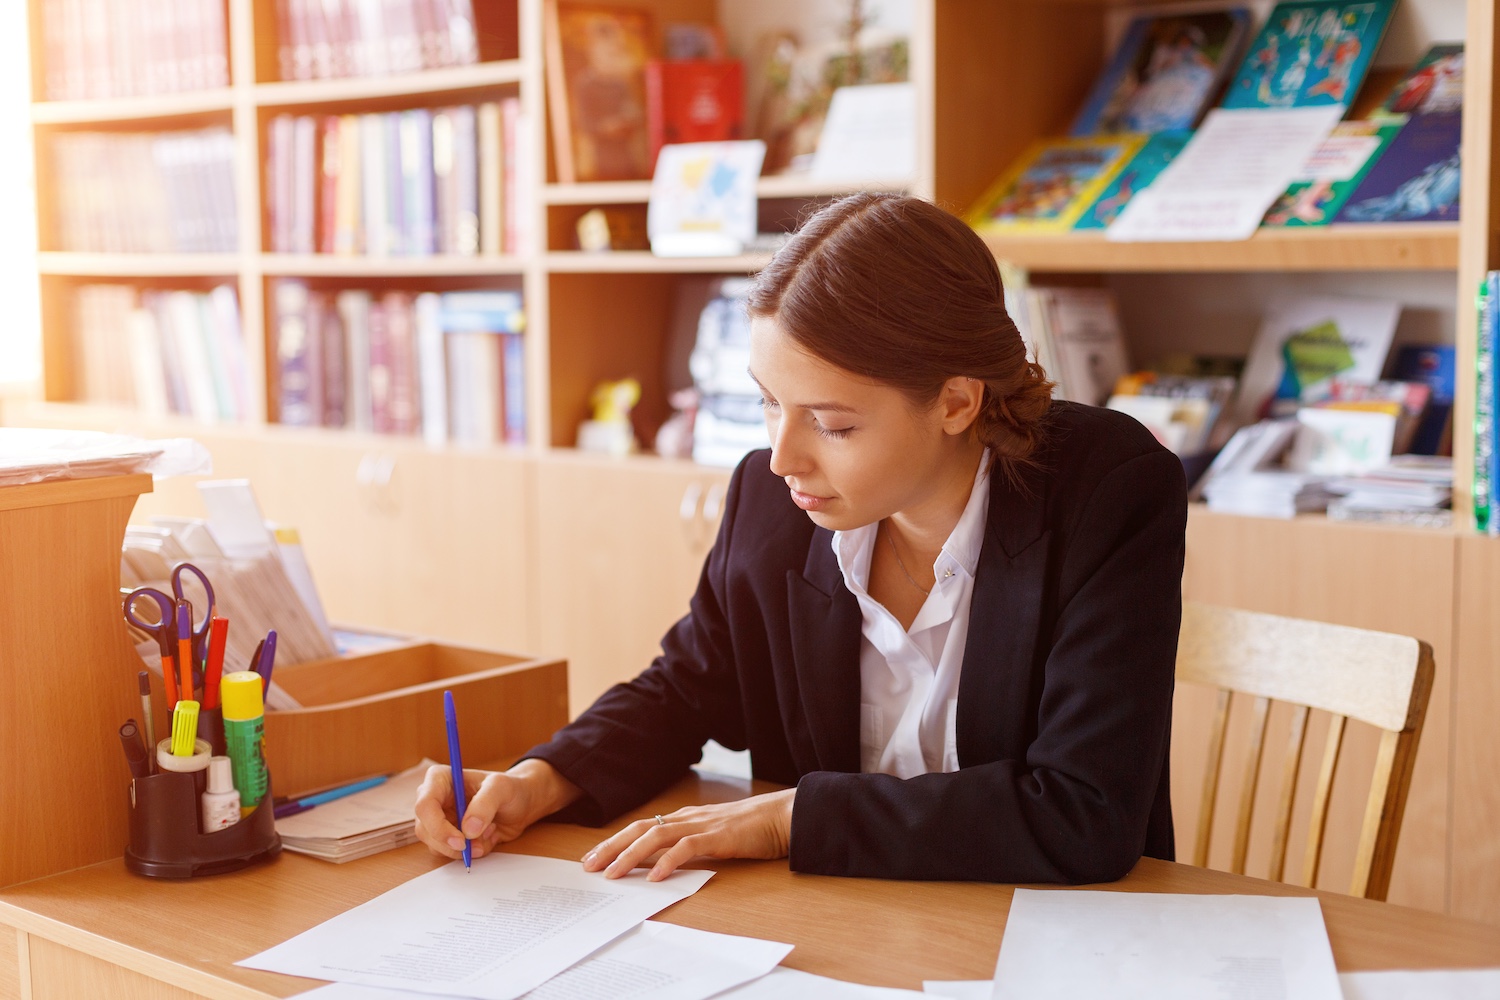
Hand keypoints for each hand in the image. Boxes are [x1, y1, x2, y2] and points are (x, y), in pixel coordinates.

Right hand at [414, 758, 580, 862]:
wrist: (521, 804)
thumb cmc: (510, 789)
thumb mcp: (501, 788)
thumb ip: (485, 804)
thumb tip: (468, 830)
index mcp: (440, 779)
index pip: (425, 805)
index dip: (438, 826)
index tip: (461, 840)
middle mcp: (435, 800)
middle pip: (425, 830)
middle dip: (452, 843)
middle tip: (478, 846)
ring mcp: (440, 820)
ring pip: (436, 845)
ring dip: (465, 848)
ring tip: (490, 832)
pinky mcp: (449, 837)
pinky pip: (451, 853)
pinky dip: (472, 852)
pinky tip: (487, 837)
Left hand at [581, 789, 795, 881]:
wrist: (783, 816)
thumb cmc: (750, 829)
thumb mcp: (712, 837)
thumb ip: (688, 845)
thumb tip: (662, 864)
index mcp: (684, 818)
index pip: (641, 828)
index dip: (615, 841)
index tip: (593, 858)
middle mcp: (687, 818)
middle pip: (639, 829)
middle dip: (611, 847)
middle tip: (588, 866)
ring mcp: (701, 825)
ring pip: (656, 836)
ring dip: (630, 855)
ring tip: (613, 874)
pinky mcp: (718, 836)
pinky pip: (687, 847)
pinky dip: (668, 861)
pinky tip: (656, 877)